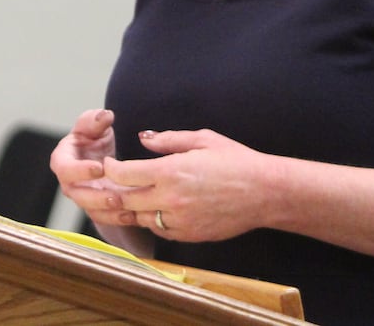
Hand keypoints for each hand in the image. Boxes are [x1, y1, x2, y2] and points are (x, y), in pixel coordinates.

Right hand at [49, 109, 132, 229]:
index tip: (100, 167)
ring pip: (92, 211)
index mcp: (63, 160)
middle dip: (97, 197)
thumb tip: (104, 116)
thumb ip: (95, 120)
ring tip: (127, 208)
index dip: (80, 170)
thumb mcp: (95, 126)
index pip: (65, 168)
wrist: (104, 160)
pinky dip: (118, 219)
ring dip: (109, 212)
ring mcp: (83, 199)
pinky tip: (133, 215)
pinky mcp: (97, 211)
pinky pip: (105, 220)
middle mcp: (70, 183)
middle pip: (78, 195)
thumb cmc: (95, 140)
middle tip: (116, 196)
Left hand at [103, 128, 268, 242]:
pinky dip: (153, 221)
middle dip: (114, 191)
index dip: (110, 169)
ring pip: (140, 219)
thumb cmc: (235, 160)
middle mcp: (170, 199)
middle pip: (125, 200)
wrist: (264, 192)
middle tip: (112, 183)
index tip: (109, 165)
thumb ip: (167, 140)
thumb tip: (142, 138)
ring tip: (132, 196)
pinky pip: (160, 231)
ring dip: (132, 208)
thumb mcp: (202, 139)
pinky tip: (156, 209)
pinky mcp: (189, 235)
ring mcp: (179, 221)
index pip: (124, 175)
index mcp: (170, 171)